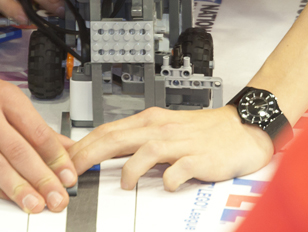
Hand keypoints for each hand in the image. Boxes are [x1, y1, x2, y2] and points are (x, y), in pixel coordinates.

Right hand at [0, 47, 76, 212]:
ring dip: (19, 188)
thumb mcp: (4, 92)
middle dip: (42, 177)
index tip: (69, 173)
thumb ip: (32, 122)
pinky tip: (10, 197)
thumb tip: (61, 145)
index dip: (56, 156)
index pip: (36, 131)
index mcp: (4, 97)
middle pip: (18, 151)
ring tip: (36, 203)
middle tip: (58, 196)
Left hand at [67, 105, 273, 191]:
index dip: (83, 146)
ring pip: (145, 150)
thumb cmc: (204, 132)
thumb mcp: (165, 130)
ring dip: (129, 169)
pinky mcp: (198, 158)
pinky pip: (178, 169)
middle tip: (73, 175)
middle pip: (116, 137)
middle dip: (89, 155)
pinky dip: (168, 179)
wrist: (243, 128)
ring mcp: (180, 142)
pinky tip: (164, 186)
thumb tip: (105, 153)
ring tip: (124, 185)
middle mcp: (161, 128)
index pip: (107, 130)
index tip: (64, 162)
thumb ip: (137, 140)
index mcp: (150, 121)